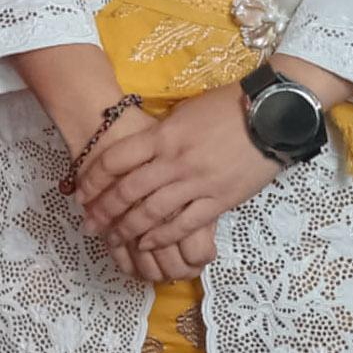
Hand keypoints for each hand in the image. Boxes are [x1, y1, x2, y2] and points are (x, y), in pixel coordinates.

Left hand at [74, 85, 281, 285]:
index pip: (116, 159)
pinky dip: (162, 237)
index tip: (81, 191)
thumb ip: (160, 134)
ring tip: (113, 239)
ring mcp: (197, 183)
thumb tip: (139, 149)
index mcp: (163, 135)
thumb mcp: (184, 113)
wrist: (271, 115)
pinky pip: (184, 225)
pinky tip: (147, 244)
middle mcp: (174, 161)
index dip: (93, 178)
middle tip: (90, 224)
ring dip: (127, 229)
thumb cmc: (227, 107)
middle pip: (128, 191)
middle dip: (104, 210)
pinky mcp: (219, 200)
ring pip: (152, 212)